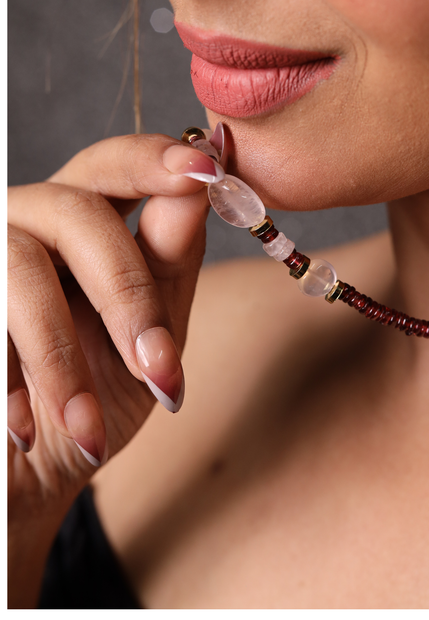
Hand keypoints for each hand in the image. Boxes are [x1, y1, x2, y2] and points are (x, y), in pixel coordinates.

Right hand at [7, 133, 220, 581]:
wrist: (23, 470)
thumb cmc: (94, 396)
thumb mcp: (149, 336)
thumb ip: (170, 263)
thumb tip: (203, 188)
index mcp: (83, 219)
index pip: (116, 164)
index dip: (157, 159)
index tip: (207, 171)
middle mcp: (27, 221)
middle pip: (77, 211)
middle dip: (127, 295)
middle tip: (160, 373)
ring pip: (20, 266)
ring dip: (61, 360)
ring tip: (89, 433)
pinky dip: (8, 385)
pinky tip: (25, 432)